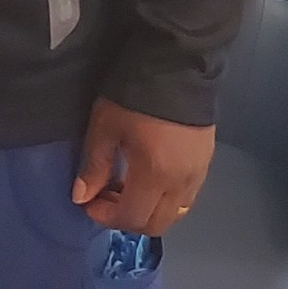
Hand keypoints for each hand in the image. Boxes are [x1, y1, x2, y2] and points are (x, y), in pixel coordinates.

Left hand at [72, 100, 212, 235]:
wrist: (178, 64)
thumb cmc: (135, 94)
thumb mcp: (105, 126)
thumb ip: (94, 166)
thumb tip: (81, 197)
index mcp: (155, 175)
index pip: (131, 217)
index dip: (105, 217)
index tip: (88, 202)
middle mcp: (181, 183)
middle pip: (155, 224)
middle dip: (126, 218)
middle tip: (105, 197)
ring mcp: (198, 174)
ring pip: (173, 213)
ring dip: (147, 210)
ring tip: (126, 187)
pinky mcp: (206, 162)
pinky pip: (185, 197)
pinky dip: (164, 199)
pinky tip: (148, 177)